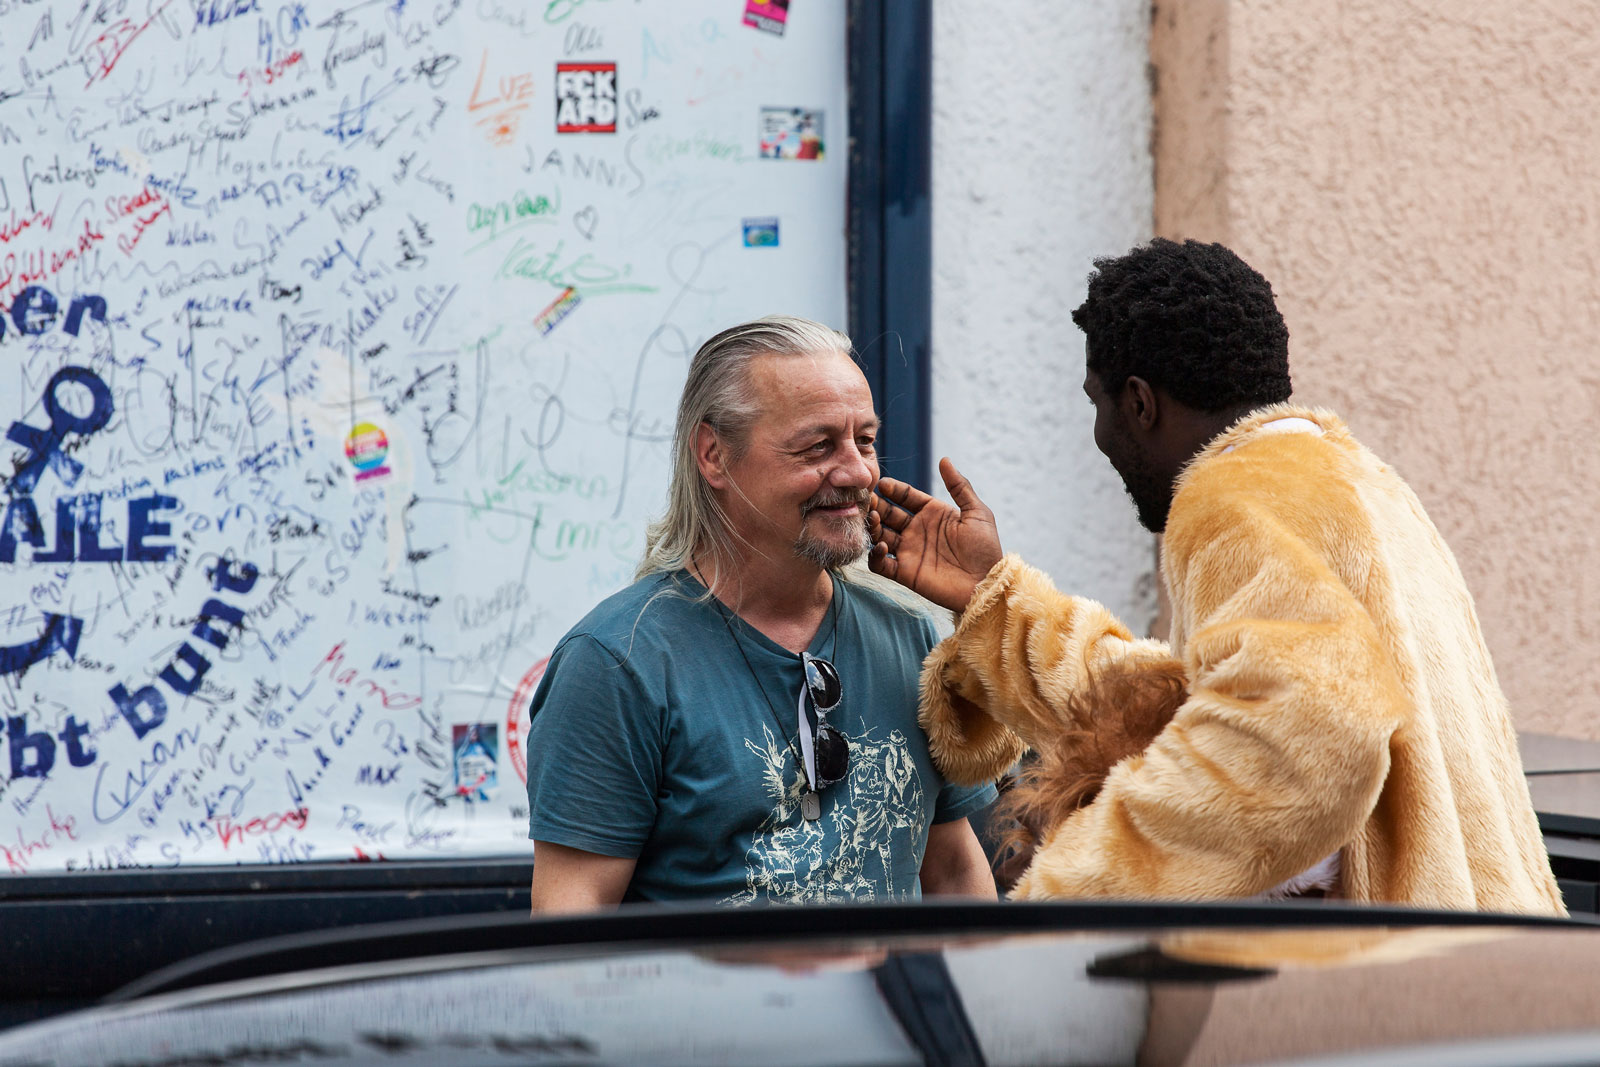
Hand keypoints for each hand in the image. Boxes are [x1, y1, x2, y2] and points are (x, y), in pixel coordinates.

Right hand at [869, 457, 1002, 612]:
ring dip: (873, 527)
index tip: (883, 484)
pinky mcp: (905, 573)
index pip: (906, 496)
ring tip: (873, 519)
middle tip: (869, 501)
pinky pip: (881, 564)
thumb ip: (959, 486)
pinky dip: (875, 555)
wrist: (986, 584)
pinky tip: (883, 546)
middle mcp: (917, 531)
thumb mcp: (977, 512)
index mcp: (933, 514)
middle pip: (889, 514)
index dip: (894, 489)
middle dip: (877, 506)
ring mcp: (909, 552)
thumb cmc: (986, 548)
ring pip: (880, 535)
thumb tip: (944, 459)